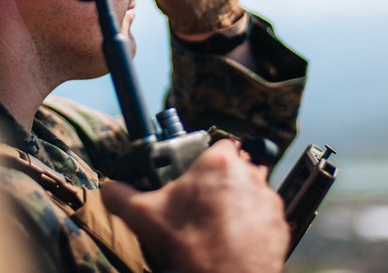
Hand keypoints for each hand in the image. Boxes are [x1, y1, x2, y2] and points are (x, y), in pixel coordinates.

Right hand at [100, 140, 288, 272]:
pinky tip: (234, 239)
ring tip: (218, 223)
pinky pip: (266, 218)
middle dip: (222, 182)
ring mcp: (268, 201)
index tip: (198, 172)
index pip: (220, 143)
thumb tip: (108, 188)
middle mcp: (250, 175)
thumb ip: (121, 195)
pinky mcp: (279, 225)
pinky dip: (253, 226)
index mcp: (219, 163)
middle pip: (237, 168)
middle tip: (203, 202)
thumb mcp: (143, 215)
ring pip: (253, 192)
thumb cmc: (190, 244)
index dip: (208, 157)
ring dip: (239, 202)